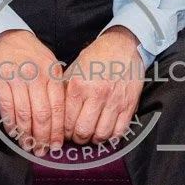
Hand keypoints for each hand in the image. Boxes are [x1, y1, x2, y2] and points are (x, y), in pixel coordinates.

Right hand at [0, 29, 64, 154]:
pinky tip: (12, 133)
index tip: (56, 145)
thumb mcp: (49, 63)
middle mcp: (36, 75)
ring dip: (26, 134)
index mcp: (52, 72)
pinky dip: (10, 123)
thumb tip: (60, 119)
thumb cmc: (29, 53)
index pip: (57, 108)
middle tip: (41, 151)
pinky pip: (6, 107)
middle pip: (42, 114)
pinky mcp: (0, 78)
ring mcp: (18, 77)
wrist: (4, 34)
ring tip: (27, 146)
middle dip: (42, 137)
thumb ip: (55, 86)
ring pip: (24, 113)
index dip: (57, 130)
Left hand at [63, 26, 144, 145]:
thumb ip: (65, 89)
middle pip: (82, 131)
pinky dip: (110, 137)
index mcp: (78, 84)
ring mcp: (114, 101)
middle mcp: (96, 94)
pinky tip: (105, 132)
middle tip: (76, 136)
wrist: (124, 45)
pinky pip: (119, 131)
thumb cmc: (98, 56)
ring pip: (101, 135)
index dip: (63, 131)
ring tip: (91, 135)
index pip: (66, 120)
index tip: (64, 132)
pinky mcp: (129, 105)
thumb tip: (55, 111)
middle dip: (77, 138)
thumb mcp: (75, 67)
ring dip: (93, 139)